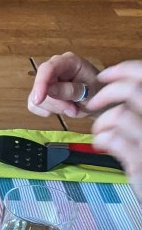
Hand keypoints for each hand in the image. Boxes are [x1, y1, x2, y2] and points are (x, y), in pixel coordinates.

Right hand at [28, 52, 98, 119]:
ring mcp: (45, 80)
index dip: (41, 83)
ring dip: (54, 109)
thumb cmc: (96, 93)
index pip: (48, 68)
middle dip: (55, 103)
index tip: (38, 100)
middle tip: (73, 110)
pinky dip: (48, 112)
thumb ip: (71, 91)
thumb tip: (48, 91)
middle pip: (41, 87)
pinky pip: (34, 106)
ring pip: (36, 99)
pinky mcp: (38, 93)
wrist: (97, 101)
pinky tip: (61, 109)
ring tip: (72, 108)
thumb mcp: (90, 93)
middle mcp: (53, 67)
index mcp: (69, 61)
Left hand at [86, 60, 141, 194]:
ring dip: (101, 121)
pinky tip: (102, 144)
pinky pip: (112, 138)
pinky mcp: (140, 159)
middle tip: (92, 104)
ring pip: (119, 114)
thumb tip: (119, 87)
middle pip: (132, 90)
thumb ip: (138, 109)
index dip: (122, 70)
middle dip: (105, 94)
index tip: (104, 75)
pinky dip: (101, 138)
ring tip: (100, 131)